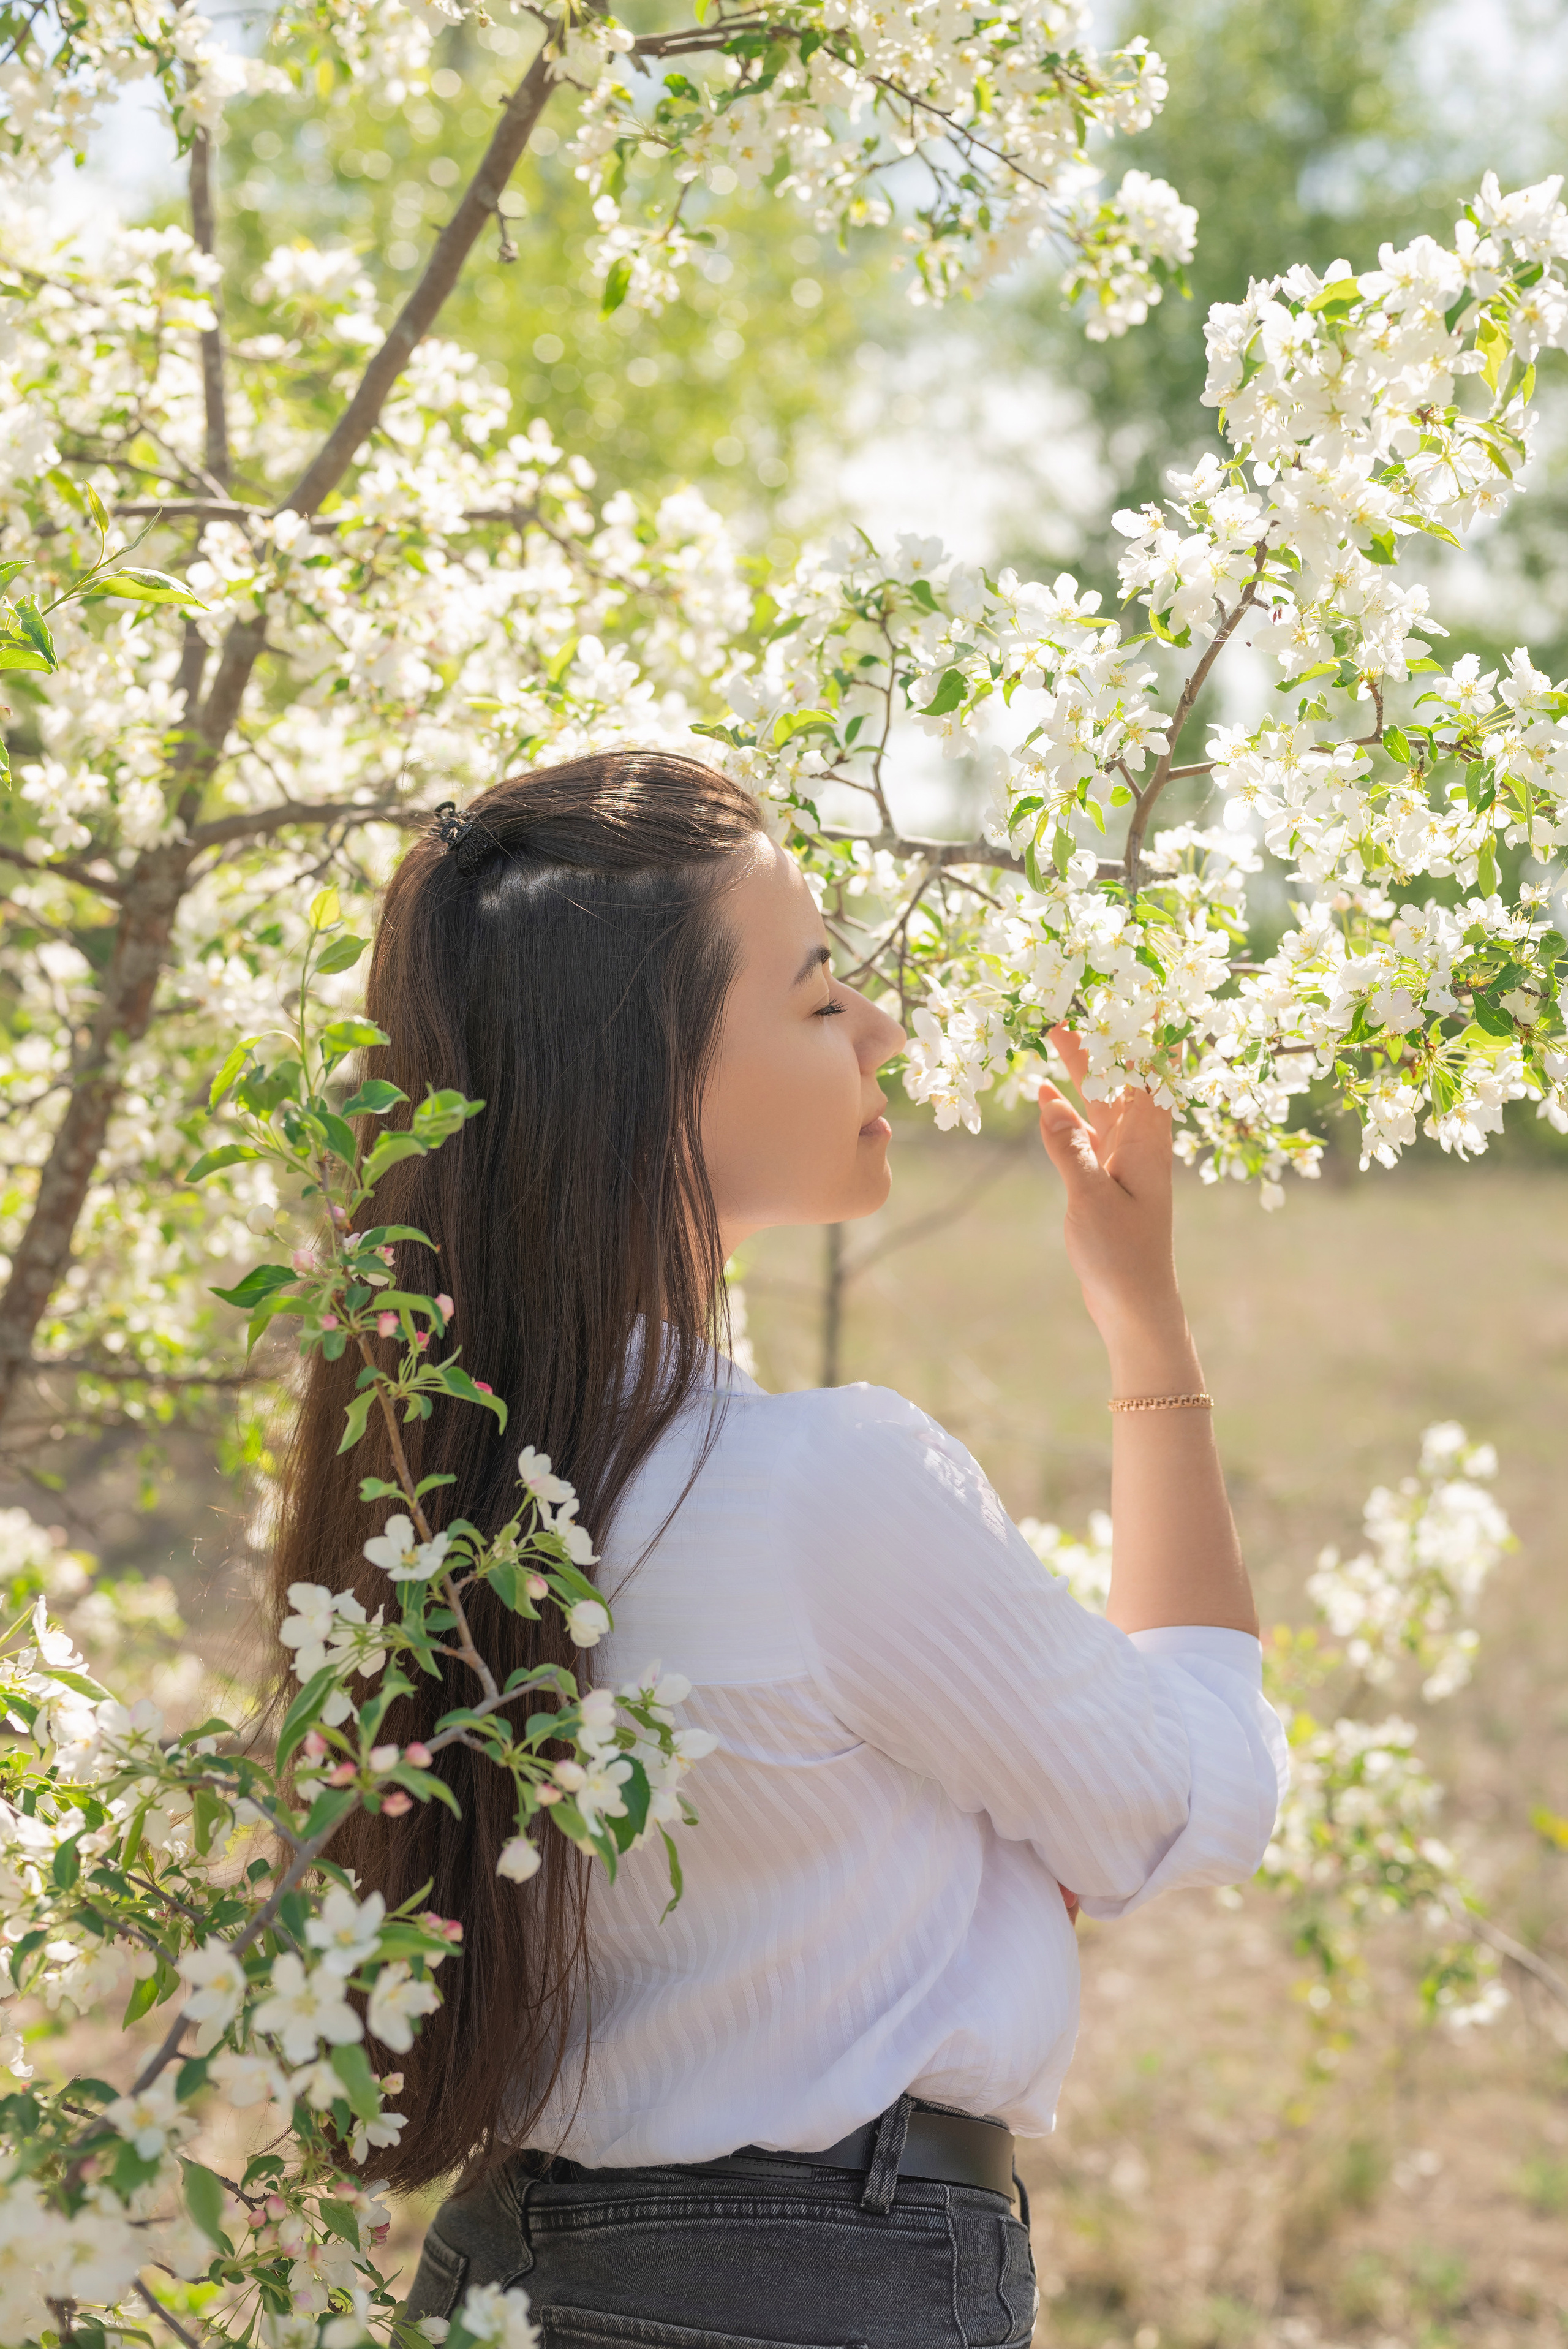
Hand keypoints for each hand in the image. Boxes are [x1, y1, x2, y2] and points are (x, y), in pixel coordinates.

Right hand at [1036, 1027, 1189, 1373]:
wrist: (1136, 1306)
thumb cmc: (1122, 1255)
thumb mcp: (1090, 1197)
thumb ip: (1069, 1146)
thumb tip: (1049, 1097)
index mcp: (1146, 1140)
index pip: (1149, 1072)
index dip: (1145, 1032)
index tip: (1139, 992)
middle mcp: (1139, 1142)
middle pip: (1123, 1078)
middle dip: (1103, 1040)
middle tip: (1072, 1004)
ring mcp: (1123, 1159)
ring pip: (1103, 1100)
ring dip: (1083, 1069)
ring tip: (1056, 1034)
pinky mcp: (1106, 1178)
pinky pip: (1087, 1131)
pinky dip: (1069, 1110)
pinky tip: (1048, 1093)